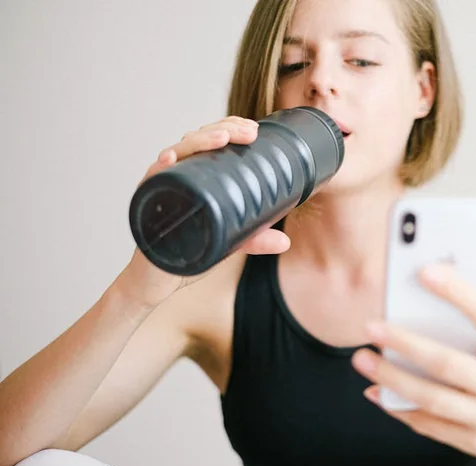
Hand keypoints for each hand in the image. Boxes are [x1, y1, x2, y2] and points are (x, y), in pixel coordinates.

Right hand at [118, 116, 290, 307]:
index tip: (253, 129)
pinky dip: (159, 168)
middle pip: (195, 140)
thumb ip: (253, 240)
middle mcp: (177, 176)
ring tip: (221, 138)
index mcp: (195, 177)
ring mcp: (161, 186)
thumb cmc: (186, 254)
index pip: (211, 142)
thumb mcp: (226, 243)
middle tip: (248, 132)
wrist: (154, 281)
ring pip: (176, 152)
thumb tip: (285, 242)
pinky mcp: (145, 203)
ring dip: (198, 141)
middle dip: (222, 129)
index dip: (230, 129)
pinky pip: (151, 180)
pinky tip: (170, 159)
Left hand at [352, 263, 475, 465]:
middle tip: (372, 327)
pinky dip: (399, 408)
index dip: (457, 293)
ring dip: (392, 380)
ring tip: (363, 359)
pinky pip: (430, 426)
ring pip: (434, 400)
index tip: (425, 272)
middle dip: (406, 345)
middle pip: (450, 366)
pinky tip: (376, 390)